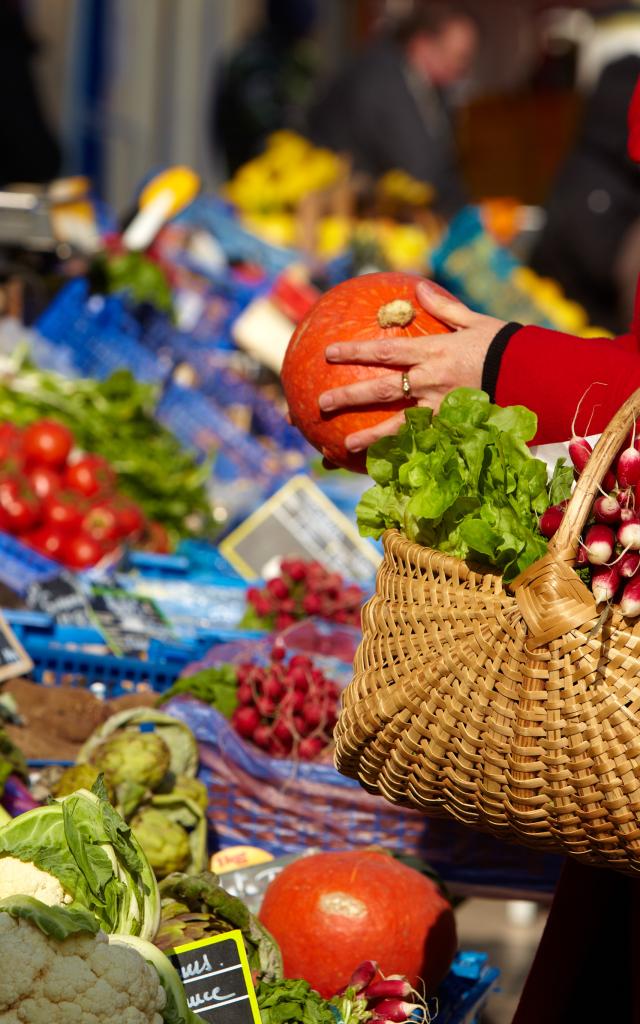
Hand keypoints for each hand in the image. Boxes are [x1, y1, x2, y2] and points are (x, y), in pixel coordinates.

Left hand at [318, 280, 505, 452]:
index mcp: (433, 351)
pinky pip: (424, 439)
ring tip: (345, 443)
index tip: (329, 353)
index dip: (354, 351)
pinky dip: (404, 450)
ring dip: (370, 434)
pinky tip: (386, 461)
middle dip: (349, 395)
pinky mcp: (455, 426)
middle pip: (381, 388)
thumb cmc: (505, 346)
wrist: (535, 375)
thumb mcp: (475, 322)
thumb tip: (418, 286)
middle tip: (321, 403)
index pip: (384, 350)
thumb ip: (443, 308)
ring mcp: (441, 406)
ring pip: (398, 423)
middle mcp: (431, 380)